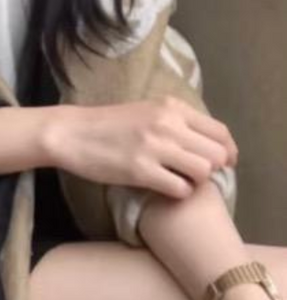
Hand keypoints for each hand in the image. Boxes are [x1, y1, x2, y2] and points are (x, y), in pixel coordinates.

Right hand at [43, 95, 237, 198]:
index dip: (227, 152)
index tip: (222, 163)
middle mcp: (167, 124)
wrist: (71, 133)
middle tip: (195, 174)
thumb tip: (205, 143)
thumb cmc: (107, 124)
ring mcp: (155, 147)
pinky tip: (164, 188)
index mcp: (171, 107)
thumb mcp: (145, 110)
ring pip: (203, 172)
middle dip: (212, 169)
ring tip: (179, 180)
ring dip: (196, 181)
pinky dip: (178, 193)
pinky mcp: (141, 171)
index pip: (220, 132)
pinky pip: (180, 189)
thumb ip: (175, 121)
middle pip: (217, 154)